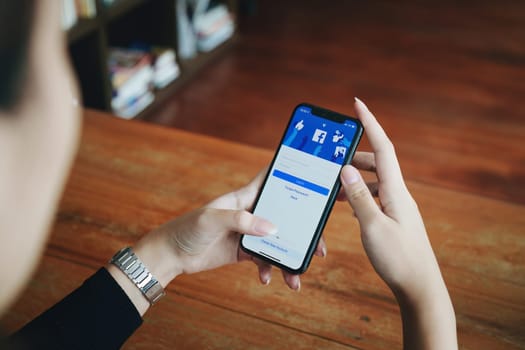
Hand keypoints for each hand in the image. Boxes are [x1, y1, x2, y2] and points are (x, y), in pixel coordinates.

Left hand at [133, 168, 325, 291]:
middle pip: (284, 217)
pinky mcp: (245, 251)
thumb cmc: (187, 228)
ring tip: (294, 278)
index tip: (316, 178)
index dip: (292, 175)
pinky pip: (265, 259)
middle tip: (317, 247)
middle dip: (303, 231)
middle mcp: (251, 213)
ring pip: (278, 242)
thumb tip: (272, 229)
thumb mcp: (212, 219)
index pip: (271, 180)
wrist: (172, 254)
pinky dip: (270, 269)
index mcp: (245, 197)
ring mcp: (249, 233)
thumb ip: (241, 221)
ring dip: (288, 259)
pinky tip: (266, 278)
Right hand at [338, 98, 456, 348]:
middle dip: (355, 153)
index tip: (357, 104)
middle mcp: (397, 193)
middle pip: (377, 161)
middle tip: (333, 154)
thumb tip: (346, 168)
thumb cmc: (398, 258)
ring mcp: (396, 205)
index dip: (370, 123)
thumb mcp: (373, 226)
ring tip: (332, 182)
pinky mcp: (392, 217)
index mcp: (395, 191)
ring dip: (354, 176)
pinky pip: (373, 196)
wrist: (418, 285)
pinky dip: (357, 193)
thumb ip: (359, 197)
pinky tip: (345, 203)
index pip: (384, 147)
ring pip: (373, 180)